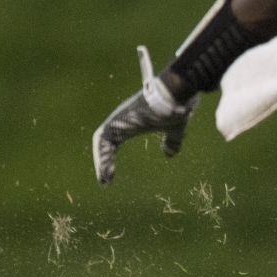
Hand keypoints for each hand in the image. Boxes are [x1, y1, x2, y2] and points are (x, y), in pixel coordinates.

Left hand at [92, 46, 200, 186]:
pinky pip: (102, 142)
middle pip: (104, 143)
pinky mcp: (116, 121)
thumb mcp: (173, 131)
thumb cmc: (174, 110)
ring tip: (106, 179)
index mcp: (131, 123)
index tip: (111, 176)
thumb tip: (169, 155)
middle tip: (106, 180)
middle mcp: (120, 120)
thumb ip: (171, 141)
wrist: (174, 96)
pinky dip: (103, 157)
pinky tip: (107, 172)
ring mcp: (117, 119)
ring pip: (101, 143)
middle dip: (103, 161)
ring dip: (102, 162)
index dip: (110, 158)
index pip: (113, 142)